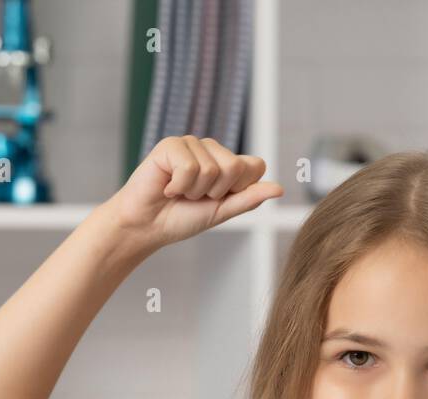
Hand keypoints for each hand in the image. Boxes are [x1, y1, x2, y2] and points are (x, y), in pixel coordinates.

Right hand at [102, 135, 283, 251]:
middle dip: (215, 192)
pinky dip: (178, 185)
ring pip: (212, 169)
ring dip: (194, 191)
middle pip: (235, 167)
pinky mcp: (171, 144)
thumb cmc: (181, 218)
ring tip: (178, 192)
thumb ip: (249, 199)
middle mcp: (212, 150)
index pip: (255, 166)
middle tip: (194, 198)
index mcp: (228, 165)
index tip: (218, 199)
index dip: (240, 188)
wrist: (147, 226)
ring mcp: (192, 144)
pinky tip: (167, 186)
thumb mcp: (222, 212)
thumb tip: (279, 188)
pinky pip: (189, 166)